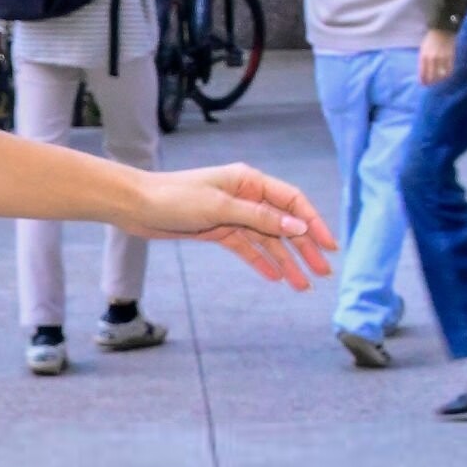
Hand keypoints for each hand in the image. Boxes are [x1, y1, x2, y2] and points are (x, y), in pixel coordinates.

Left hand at [135, 165, 335, 288]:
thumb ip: (260, 218)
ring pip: (267, 240)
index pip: (292, 201)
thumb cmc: (175, 199)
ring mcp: (232, 214)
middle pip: (283, 224)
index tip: (329, 247)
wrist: (137, 206)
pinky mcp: (219, 230)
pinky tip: (276, 278)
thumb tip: (297, 226)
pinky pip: (247, 247)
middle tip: (323, 273)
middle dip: (304, 248)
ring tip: (303, 286)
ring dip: (286, 261)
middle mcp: (245, 196)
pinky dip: (262, 262)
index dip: (313, 223)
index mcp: (249, 181)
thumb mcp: (220, 208)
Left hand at [420, 28, 455, 85]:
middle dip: (431, 82)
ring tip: (438, 81)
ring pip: (441, 75)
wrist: (442, 29)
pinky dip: (447, 75)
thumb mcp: (423, 49)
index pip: (422, 72)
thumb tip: (423, 71)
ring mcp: (442, 58)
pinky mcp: (450, 57)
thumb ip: (423, 59)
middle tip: (431, 84)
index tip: (423, 84)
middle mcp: (432, 59)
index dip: (423, 80)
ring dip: (439, 80)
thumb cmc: (431, 39)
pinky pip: (449, 70)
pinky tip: (446, 76)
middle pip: (431, 76)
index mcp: (423, 56)